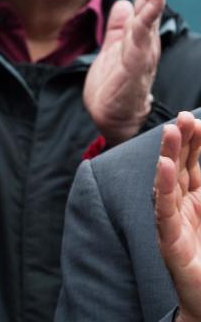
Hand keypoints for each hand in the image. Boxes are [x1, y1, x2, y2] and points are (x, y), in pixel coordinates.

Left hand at [85, 0, 171, 144]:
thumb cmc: (115, 84)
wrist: (113, 116)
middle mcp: (145, 34)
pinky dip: (147, 14)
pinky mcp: (136, 62)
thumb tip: (122, 2)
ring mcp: (143, 47)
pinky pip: (142, 34)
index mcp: (138, 29)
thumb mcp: (114, 47)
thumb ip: (119, 25)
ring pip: (151, 9)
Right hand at [156, 112, 200, 321]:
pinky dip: (162, 186)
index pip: (194, 163)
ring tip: (171, 132)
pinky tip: (162, 166)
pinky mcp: (169, 239)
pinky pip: (164, 209)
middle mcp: (183, 206)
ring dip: (168, 156)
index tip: (198, 120)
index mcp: (197, 200)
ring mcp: (173, 221)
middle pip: (179, 166)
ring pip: (167, 182)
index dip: (197, 142)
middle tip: (183, 118)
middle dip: (181, 141)